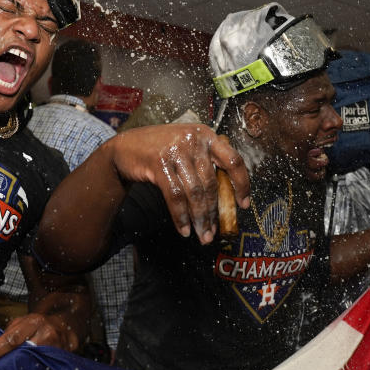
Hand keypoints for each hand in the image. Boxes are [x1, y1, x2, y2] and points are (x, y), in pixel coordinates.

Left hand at [0, 312, 78, 368]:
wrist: (67, 323)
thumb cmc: (38, 324)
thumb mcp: (23, 322)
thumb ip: (9, 334)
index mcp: (33, 322)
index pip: (10, 338)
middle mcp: (46, 333)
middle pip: (23, 353)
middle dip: (5, 363)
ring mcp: (58, 345)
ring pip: (35, 363)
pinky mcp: (65, 357)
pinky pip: (47, 369)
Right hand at [109, 124, 249, 243]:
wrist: (125, 147)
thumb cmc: (161, 151)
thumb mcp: (187, 148)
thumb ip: (205, 164)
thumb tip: (224, 201)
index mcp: (207, 135)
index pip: (233, 160)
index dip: (242, 184)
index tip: (243, 205)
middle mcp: (194, 140)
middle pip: (211, 183)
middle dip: (213, 212)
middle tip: (213, 232)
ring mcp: (176, 150)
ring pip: (195, 192)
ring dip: (199, 218)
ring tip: (201, 234)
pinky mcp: (159, 162)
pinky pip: (175, 196)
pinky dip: (181, 216)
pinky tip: (183, 229)